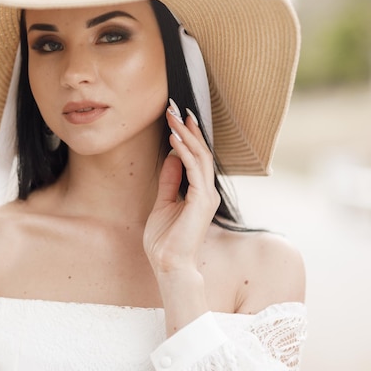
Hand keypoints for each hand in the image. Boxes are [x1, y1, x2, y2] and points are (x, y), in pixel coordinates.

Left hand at [143, 101, 220, 275]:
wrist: (168, 264)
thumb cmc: (164, 240)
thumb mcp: (163, 203)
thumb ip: (170, 181)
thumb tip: (171, 157)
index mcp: (200, 192)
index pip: (197, 158)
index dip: (187, 136)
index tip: (175, 117)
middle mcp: (207, 191)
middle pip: (201, 152)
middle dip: (187, 128)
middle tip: (174, 107)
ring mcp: (207, 196)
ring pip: (201, 156)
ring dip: (186, 134)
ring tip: (172, 116)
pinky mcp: (202, 201)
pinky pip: (195, 168)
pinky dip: (185, 150)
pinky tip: (174, 137)